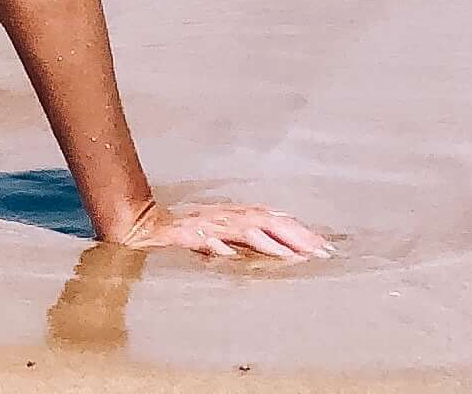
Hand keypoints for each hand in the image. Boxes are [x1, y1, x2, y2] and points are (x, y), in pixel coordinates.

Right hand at [107, 198, 331, 261]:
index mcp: (238, 216)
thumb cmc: (186, 234)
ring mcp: (211, 224)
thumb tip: (280, 250)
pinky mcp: (190, 234)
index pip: (276, 220)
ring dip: (271, 241)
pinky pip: (211, 239)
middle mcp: (229, 215)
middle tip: (321, 251)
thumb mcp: (222, 236)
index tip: (324, 246)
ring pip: (247, 228)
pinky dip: (224, 246)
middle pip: (270, 221)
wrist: (147, 227)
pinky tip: (236, 255)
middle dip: (297, 235)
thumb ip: (247, 240)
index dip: (301, 231)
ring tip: (292, 255)